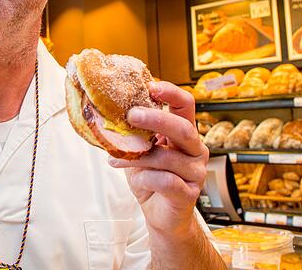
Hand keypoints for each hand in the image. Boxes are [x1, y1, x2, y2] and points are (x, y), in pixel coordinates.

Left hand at [109, 81, 207, 233]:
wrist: (160, 214)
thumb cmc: (151, 179)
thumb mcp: (140, 152)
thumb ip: (134, 134)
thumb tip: (106, 113)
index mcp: (184, 134)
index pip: (186, 105)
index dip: (171, 93)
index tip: (150, 86)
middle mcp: (195, 150)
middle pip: (182, 127)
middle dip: (156, 119)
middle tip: (131, 115)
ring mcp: (196, 172)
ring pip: (167, 157)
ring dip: (137, 157)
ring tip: (115, 158)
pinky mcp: (189, 192)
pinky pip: (166, 181)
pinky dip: (145, 179)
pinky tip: (135, 179)